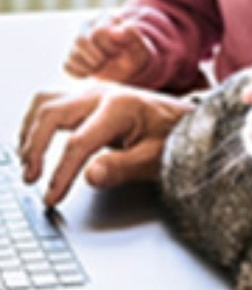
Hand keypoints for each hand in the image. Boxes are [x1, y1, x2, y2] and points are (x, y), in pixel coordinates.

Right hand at [17, 83, 193, 206]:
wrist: (185, 118)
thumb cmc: (174, 136)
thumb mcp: (156, 157)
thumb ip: (124, 167)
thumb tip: (90, 176)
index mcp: (121, 106)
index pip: (79, 142)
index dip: (62, 173)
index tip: (52, 197)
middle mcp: (103, 93)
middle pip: (52, 114)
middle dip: (35, 147)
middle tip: (32, 178)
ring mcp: (94, 92)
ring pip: (47, 103)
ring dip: (31, 132)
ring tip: (29, 163)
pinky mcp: (89, 98)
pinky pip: (52, 102)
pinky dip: (37, 122)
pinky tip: (35, 143)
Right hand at [64, 12, 151, 82]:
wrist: (127, 68)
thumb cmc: (134, 54)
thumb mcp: (140, 47)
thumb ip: (135, 37)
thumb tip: (123, 29)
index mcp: (105, 18)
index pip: (99, 32)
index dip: (110, 47)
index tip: (119, 53)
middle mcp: (86, 25)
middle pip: (80, 40)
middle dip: (97, 57)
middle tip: (109, 62)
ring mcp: (75, 41)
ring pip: (72, 54)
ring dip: (90, 67)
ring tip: (102, 67)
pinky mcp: (69, 56)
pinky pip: (66, 66)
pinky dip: (81, 73)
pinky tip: (92, 72)